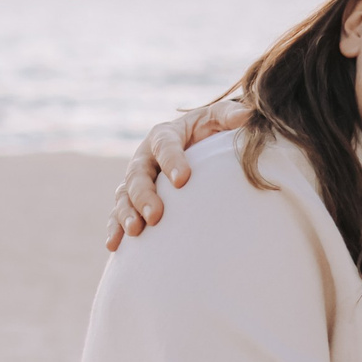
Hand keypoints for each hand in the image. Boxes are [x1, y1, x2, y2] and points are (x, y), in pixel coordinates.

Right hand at [108, 99, 253, 250]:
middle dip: (145, 195)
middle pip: (138, 174)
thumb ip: (229, 116)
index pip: (165, 145)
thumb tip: (246, 115)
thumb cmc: (209, 133)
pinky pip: (118, 214)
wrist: (198, 149)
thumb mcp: (218, 120)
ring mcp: (136, 180)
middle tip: (156, 215)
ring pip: (124, 196)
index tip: (183, 180)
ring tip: (136, 230)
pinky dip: (115, 229)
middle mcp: (145, 157)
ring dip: (126, 213)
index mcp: (165, 135)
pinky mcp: (133, 201)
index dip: (172, 161)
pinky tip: (114, 246)